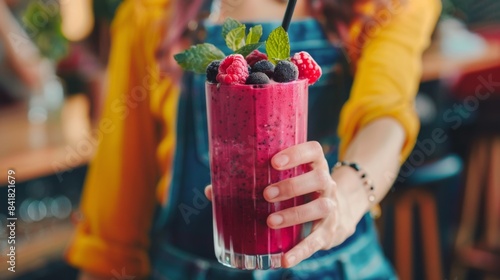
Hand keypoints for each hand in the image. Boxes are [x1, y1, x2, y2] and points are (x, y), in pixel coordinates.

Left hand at [204, 141, 367, 267]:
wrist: (335, 214)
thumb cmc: (298, 192)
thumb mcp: (283, 182)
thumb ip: (250, 183)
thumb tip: (211, 191)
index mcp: (314, 165)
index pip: (313, 151)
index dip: (297, 153)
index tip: (274, 161)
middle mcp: (326, 184)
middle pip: (318, 178)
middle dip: (292, 186)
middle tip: (266, 194)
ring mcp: (330, 207)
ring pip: (320, 207)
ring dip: (294, 214)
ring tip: (270, 221)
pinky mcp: (329, 231)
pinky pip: (317, 241)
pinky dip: (301, 251)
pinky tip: (285, 260)